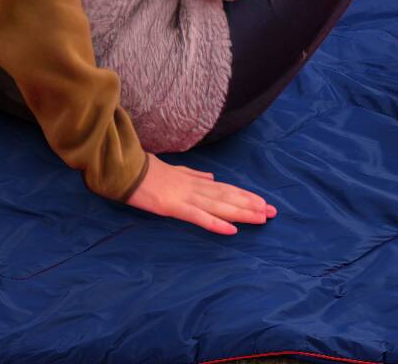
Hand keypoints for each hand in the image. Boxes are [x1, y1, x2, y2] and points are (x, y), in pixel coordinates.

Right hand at [125, 153, 276, 235]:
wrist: (124, 168)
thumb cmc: (145, 170)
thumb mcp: (173, 170)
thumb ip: (193, 174)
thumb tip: (212, 176)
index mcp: (193, 180)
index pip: (224, 188)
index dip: (244, 195)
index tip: (263, 202)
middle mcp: (194, 187)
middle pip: (227, 197)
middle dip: (250, 205)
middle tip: (273, 212)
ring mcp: (185, 196)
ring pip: (219, 205)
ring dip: (241, 212)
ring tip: (261, 218)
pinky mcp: (173, 206)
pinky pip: (198, 217)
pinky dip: (216, 223)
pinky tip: (231, 230)